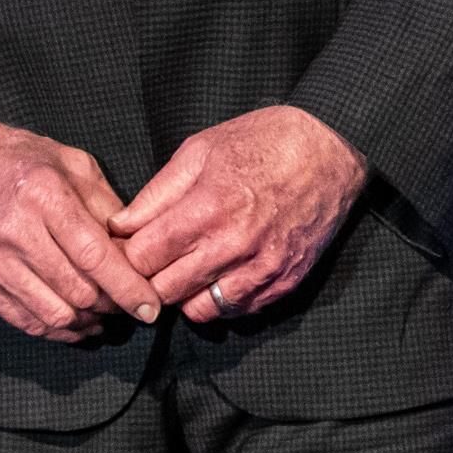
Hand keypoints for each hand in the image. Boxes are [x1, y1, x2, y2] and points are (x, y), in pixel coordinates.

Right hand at [0, 118, 161, 340]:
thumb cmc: (16, 159)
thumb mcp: (69, 162)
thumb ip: (104, 203)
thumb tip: (134, 246)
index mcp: (43, 196)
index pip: (95, 256)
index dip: (128, 287)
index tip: (149, 305)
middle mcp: (15, 233)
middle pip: (78, 291)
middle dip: (112, 305)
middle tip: (129, 303)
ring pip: (54, 313)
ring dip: (87, 322)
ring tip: (105, 314)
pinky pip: (25, 321)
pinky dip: (57, 329)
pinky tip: (75, 322)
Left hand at [116, 106, 371, 322]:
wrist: (331, 148)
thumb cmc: (263, 141)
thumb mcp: (200, 150)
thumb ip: (157, 194)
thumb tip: (120, 226)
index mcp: (207, 207)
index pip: (142, 258)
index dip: (126, 255)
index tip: (127, 249)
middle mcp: (234, 245)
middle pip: (164, 290)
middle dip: (150, 278)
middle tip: (152, 263)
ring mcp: (262, 268)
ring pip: (199, 310)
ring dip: (185, 295)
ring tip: (186, 271)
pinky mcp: (284, 281)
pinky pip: (238, 312)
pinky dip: (221, 301)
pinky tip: (220, 275)